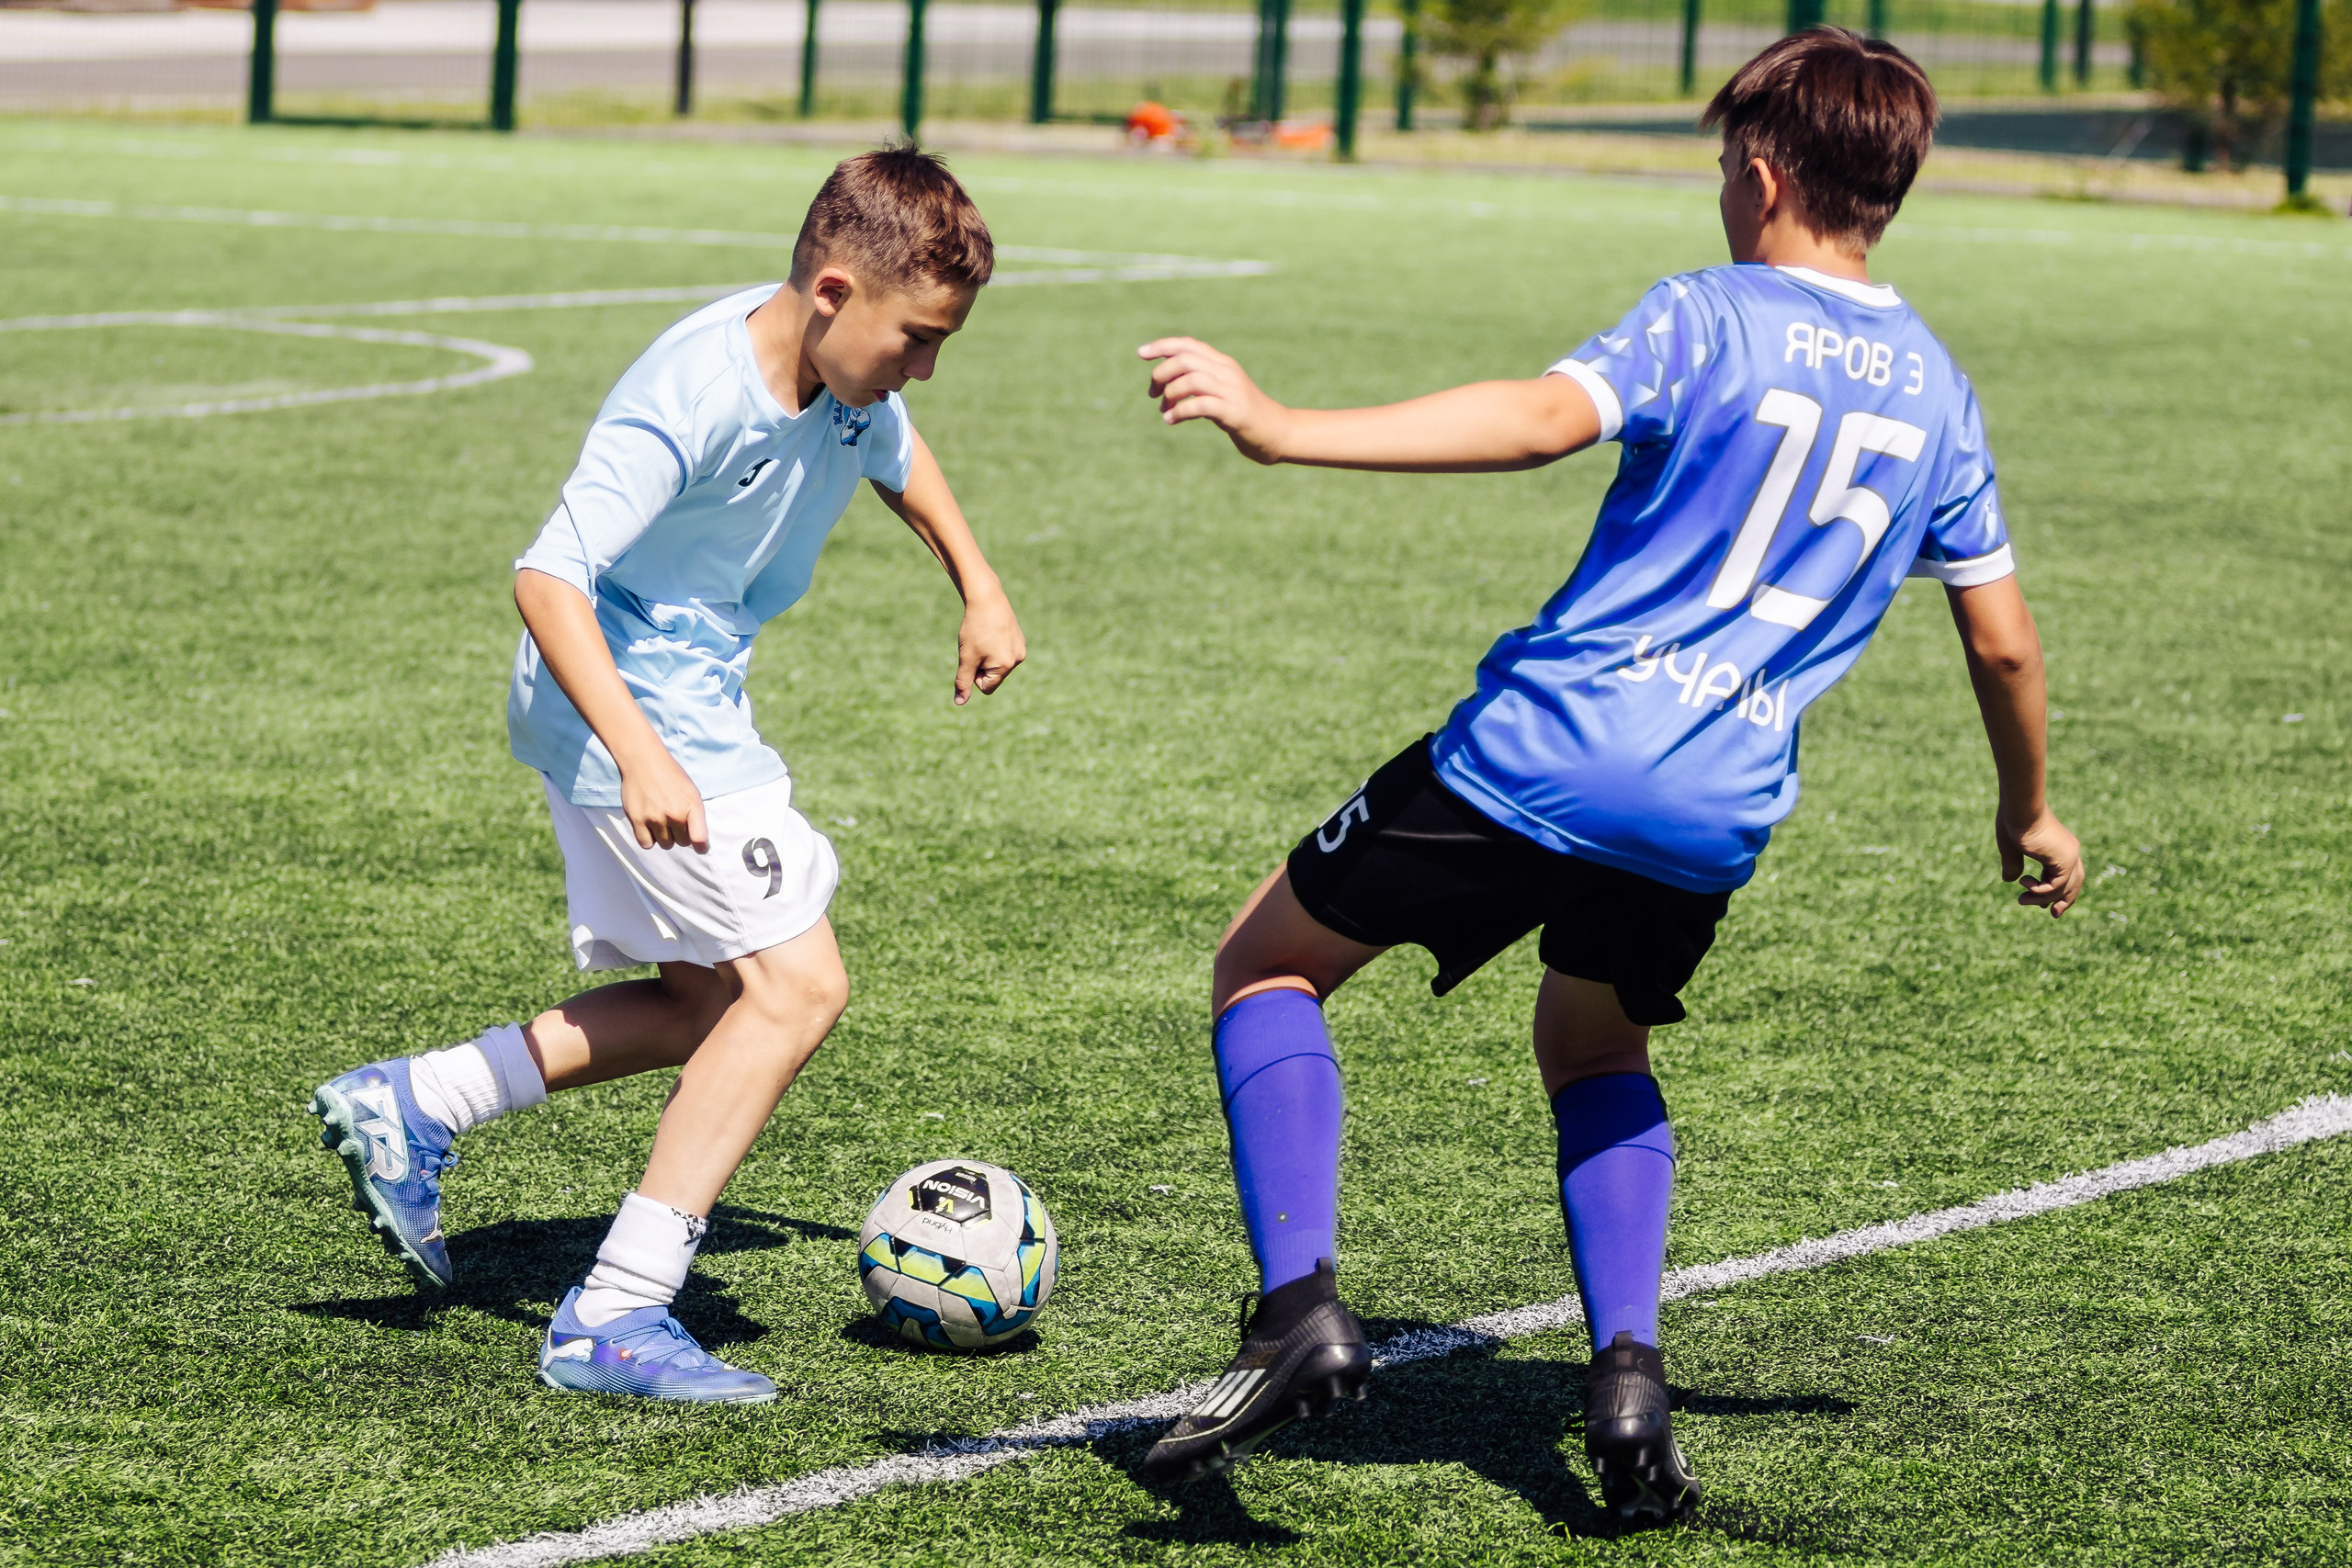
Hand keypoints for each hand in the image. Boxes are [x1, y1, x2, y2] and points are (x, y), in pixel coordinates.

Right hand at [618, 748, 707, 851]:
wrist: (643, 761)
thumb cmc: (670, 776)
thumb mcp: (691, 791)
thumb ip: (696, 815)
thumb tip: (698, 841)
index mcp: (691, 806)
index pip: (699, 838)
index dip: (701, 847)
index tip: (699, 847)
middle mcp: (674, 814)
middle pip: (682, 843)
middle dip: (680, 835)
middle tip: (673, 820)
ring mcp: (655, 818)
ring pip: (665, 844)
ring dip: (664, 837)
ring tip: (661, 820)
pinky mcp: (637, 819)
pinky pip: (646, 844)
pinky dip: (648, 839)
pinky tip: (649, 826)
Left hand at [956, 584, 1025, 704]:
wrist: (986, 597)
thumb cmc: (975, 628)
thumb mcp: (966, 657)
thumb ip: (963, 681)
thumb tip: (960, 702)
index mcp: (1006, 666)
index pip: (986, 687)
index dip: (973, 675)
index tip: (972, 656)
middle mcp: (1018, 659)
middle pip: (993, 676)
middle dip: (981, 665)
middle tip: (977, 644)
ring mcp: (1020, 648)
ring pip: (997, 664)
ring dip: (987, 655)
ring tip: (984, 636)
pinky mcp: (1019, 638)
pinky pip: (1003, 652)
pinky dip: (994, 646)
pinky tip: (991, 631)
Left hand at [1139, 337, 1290, 463]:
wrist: (1278, 433)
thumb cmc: (1245, 415)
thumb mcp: (1223, 393)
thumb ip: (1201, 384)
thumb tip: (1167, 385)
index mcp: (1224, 364)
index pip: (1189, 345)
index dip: (1163, 346)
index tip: (1141, 353)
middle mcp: (1227, 372)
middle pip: (1185, 360)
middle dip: (1161, 374)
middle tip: (1153, 394)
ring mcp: (1232, 391)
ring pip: (1190, 380)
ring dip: (1169, 395)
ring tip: (1164, 411)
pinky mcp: (1234, 412)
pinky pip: (1200, 405)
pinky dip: (1179, 412)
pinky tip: (1172, 421)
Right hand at [1997, 806, 2081, 916]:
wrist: (2020, 807)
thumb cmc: (2014, 821)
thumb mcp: (2011, 848)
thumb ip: (2013, 864)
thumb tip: (2009, 880)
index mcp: (2060, 847)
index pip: (2066, 874)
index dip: (2057, 890)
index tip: (2046, 904)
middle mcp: (2070, 852)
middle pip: (2074, 884)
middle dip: (2063, 901)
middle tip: (2053, 914)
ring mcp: (2070, 856)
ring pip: (2064, 888)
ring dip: (2042, 899)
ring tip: (2021, 900)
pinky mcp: (2065, 860)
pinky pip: (2056, 886)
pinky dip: (2040, 891)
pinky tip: (2024, 886)